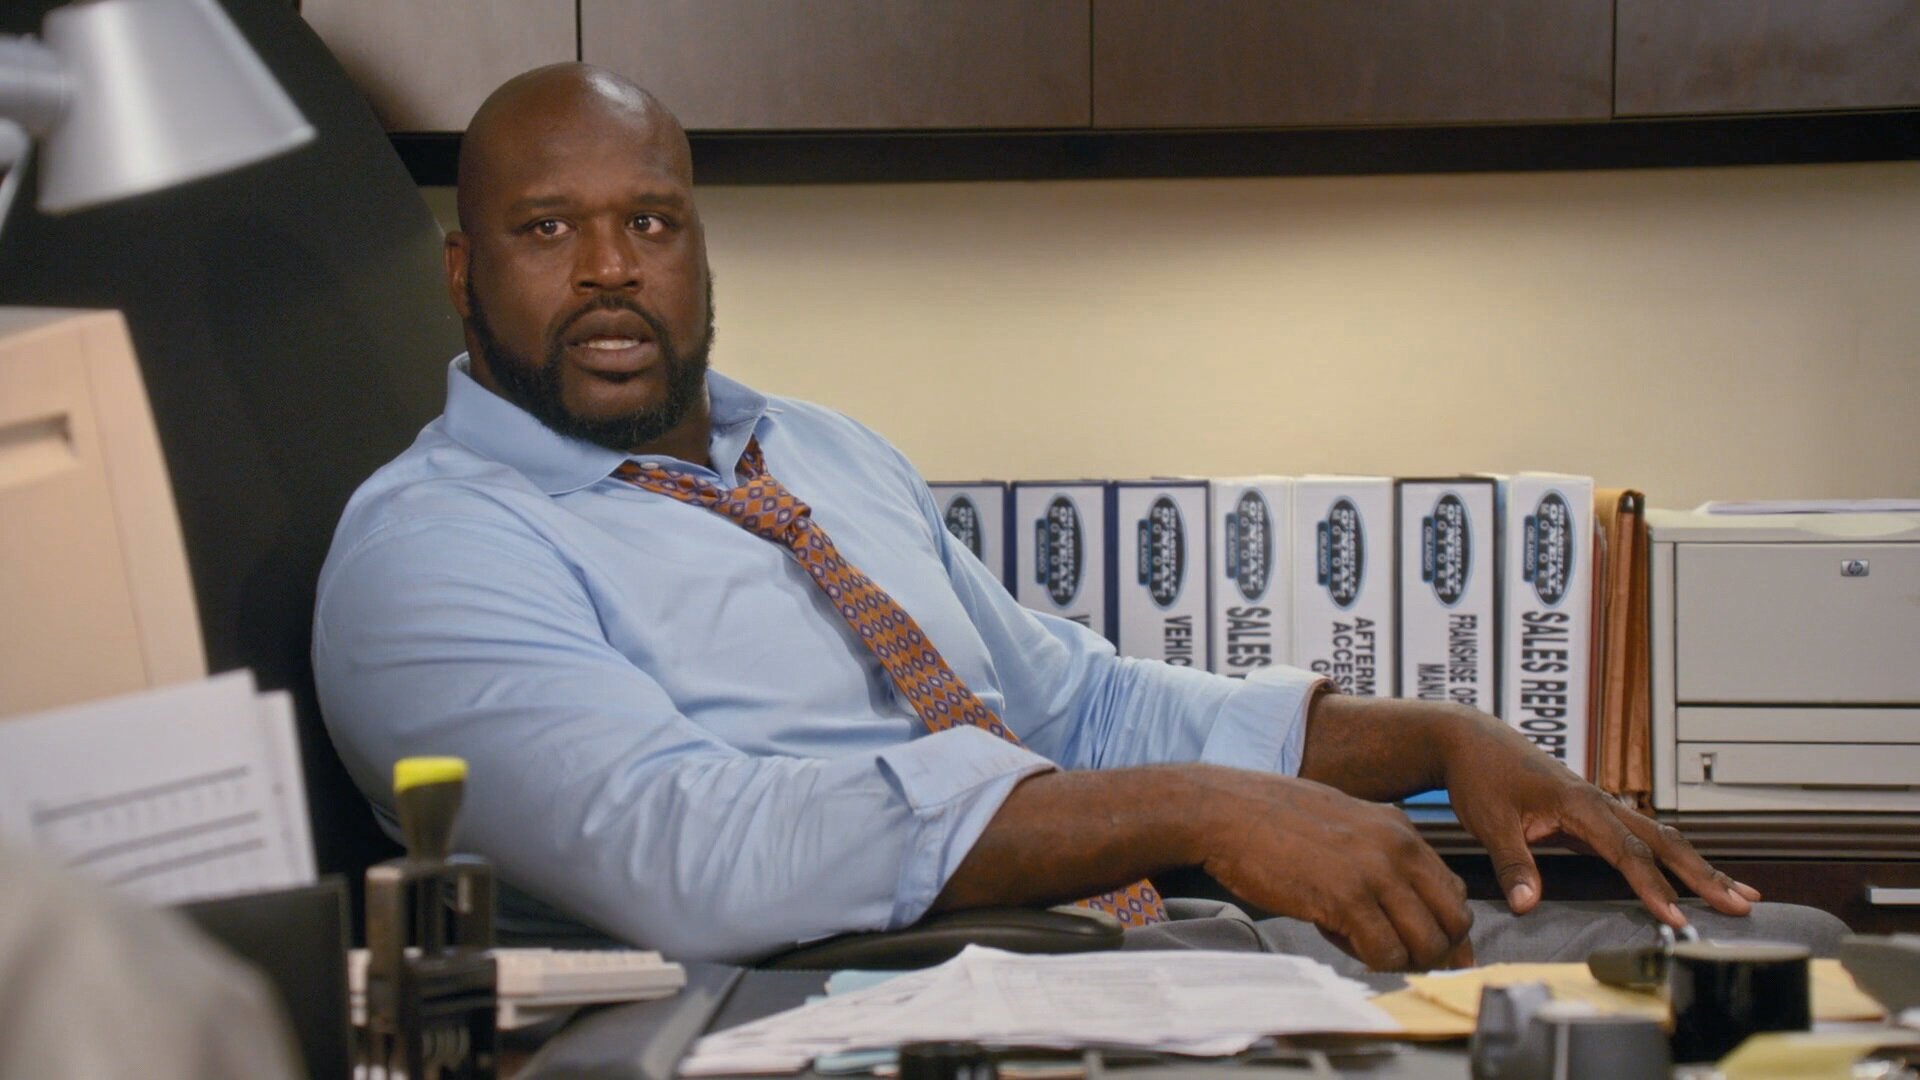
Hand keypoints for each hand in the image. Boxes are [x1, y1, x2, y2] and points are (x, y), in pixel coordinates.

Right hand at [1194, 769, 1473, 971]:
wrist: (1225, 811)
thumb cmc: (1272, 820)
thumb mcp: (1343, 824)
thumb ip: (1378, 855)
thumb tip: (1401, 901)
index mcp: (1399, 829)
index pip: (1455, 892)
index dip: (1445, 928)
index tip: (1427, 947)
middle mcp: (1398, 848)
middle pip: (1454, 922)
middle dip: (1434, 951)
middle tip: (1399, 956)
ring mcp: (1375, 872)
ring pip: (1427, 943)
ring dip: (1402, 960)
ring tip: (1363, 946)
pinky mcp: (1346, 898)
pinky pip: (1386, 953)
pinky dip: (1371, 961)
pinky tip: (1339, 939)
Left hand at [1437, 707, 1761, 926]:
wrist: (1470, 739)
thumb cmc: (1480, 774)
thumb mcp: (1489, 821)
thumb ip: (1512, 863)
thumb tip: (1527, 905)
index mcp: (1579, 802)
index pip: (1628, 851)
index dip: (1654, 886)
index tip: (1677, 917)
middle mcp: (1598, 801)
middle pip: (1663, 840)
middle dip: (1703, 874)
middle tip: (1742, 905)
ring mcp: (1598, 806)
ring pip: (1660, 836)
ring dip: (1698, 864)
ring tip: (1739, 894)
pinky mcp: (1591, 812)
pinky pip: (1643, 836)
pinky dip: (1672, 856)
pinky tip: (1691, 874)